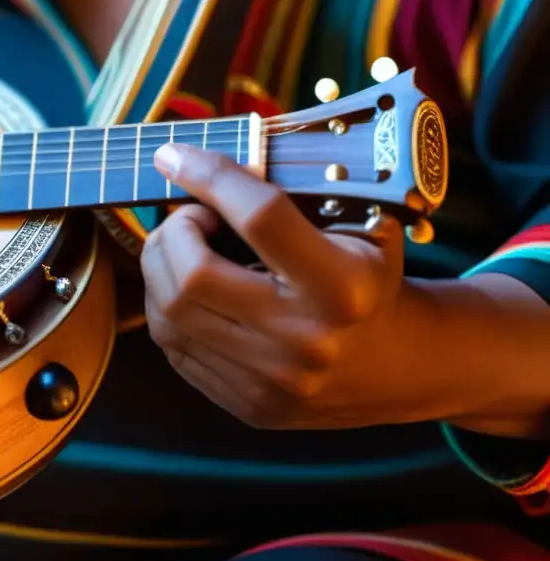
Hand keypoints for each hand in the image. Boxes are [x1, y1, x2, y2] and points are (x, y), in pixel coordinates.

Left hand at [140, 143, 423, 430]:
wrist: (398, 368)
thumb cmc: (368, 283)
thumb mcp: (360, 229)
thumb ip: (290, 198)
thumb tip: (204, 164)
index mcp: (342, 285)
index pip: (259, 216)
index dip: (210, 176)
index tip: (175, 155)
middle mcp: (304, 340)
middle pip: (192, 274)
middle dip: (172, 232)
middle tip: (189, 217)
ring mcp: (271, 381)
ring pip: (168, 313)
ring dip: (162, 269)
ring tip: (186, 251)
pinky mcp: (246, 406)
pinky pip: (173, 346)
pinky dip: (168, 306)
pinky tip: (192, 291)